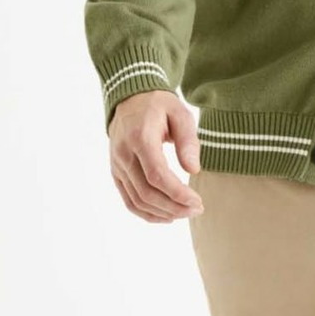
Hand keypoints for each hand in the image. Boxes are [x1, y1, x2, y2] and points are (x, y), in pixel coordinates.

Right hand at [109, 93, 203, 221]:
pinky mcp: (116, 173)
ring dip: (163, 213)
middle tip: (197, 209)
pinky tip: (167, 216)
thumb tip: (193, 170)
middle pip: (147, 193)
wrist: (129, 99)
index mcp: (140, 138)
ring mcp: (118, 166)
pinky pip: (129, 201)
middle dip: (174, 207)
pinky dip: (147, 213)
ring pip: (137, 201)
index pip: (157, 175)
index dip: (177, 194)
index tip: (197, 201)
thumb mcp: (180, 113)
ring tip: (186, 213)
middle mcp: (124, 154)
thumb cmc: (158, 106)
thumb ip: (188, 140)